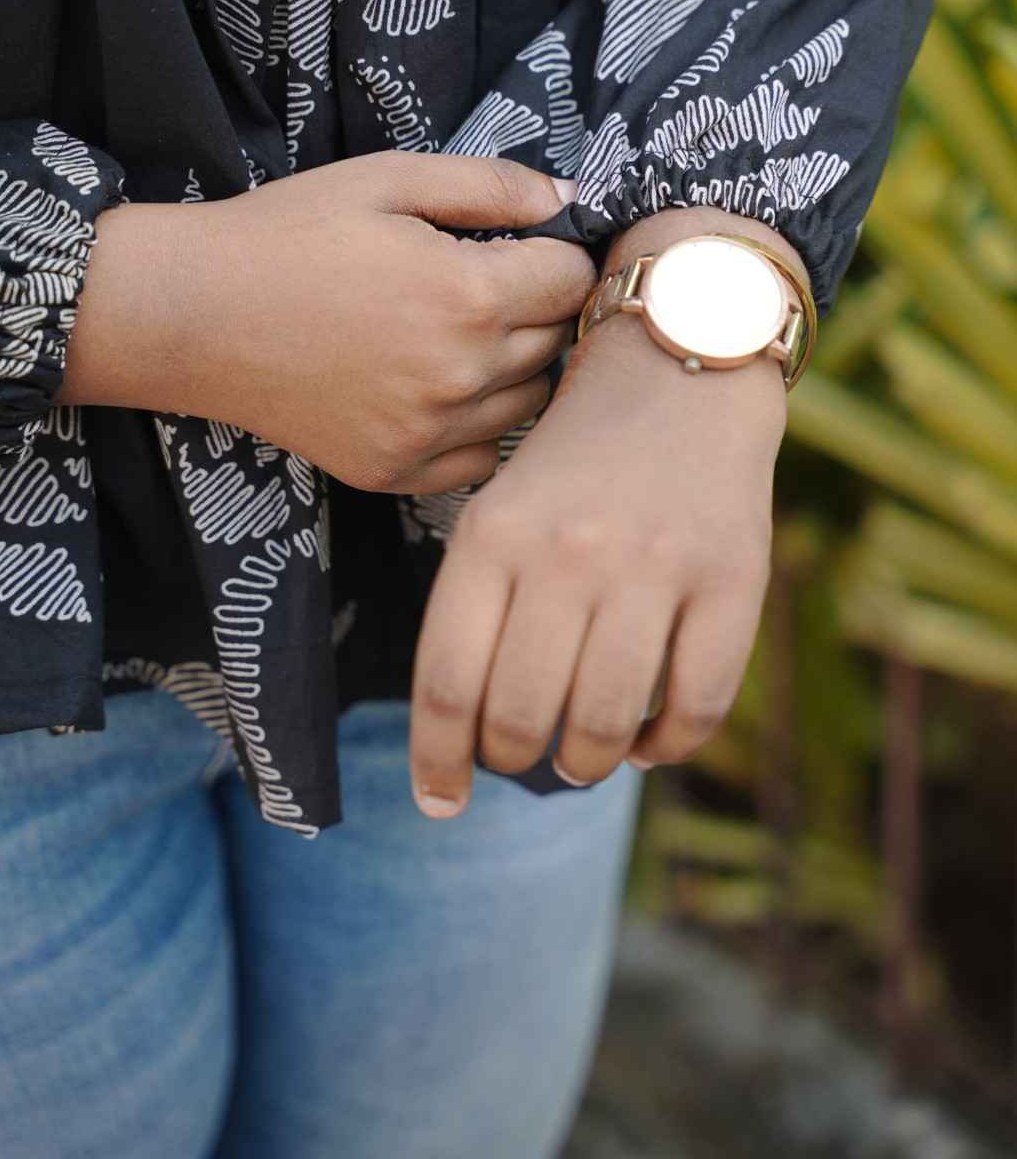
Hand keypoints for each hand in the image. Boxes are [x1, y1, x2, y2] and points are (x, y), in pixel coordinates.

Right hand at [57, 153, 595, 494]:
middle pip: (556, 343)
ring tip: (462, 336)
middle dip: (538, 307)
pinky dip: (476, 425)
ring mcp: (428, 433)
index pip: (573, 281)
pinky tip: (436, 388)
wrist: (192, 314)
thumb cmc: (287, 234)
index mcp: (467, 296)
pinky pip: (480, 456)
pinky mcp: (395, 471)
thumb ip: (489, 186)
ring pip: (529, 405)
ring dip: (515, 368)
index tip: (522, 247)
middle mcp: (460, 375)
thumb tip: (566, 200)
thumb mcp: (388, 179)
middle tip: (490, 285)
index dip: (555, 254)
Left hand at [408, 206, 794, 818]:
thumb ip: (478, 606)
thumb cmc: (572, 460)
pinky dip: (666, 745)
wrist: (679, 369)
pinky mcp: (732, 579)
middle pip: (522, 715)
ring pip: (605, 724)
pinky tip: (648, 739)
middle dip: (513, 758)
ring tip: (581, 754)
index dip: (437, 758)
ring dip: (586, 762)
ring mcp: (655, 567)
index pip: (448, 679)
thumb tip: (463, 739)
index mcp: (495, 532)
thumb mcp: (499, 505)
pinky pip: (696, 706)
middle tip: (521, 755)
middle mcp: (570, 552)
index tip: (440, 799)